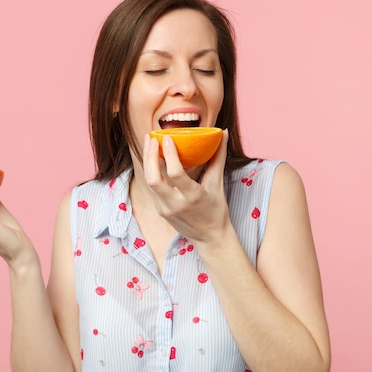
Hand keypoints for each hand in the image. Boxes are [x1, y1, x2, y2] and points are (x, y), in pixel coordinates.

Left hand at [142, 129, 232, 243]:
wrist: (210, 238)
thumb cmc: (216, 210)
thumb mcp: (218, 184)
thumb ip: (219, 157)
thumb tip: (223, 133)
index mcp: (192, 197)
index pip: (175, 173)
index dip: (169, 154)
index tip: (167, 137)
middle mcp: (176, 204)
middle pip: (153, 179)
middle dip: (149, 156)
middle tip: (151, 138)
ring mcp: (165, 209)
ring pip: (148, 182)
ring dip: (147, 162)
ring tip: (149, 144)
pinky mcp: (160, 211)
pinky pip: (151, 188)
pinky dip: (151, 172)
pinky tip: (152, 158)